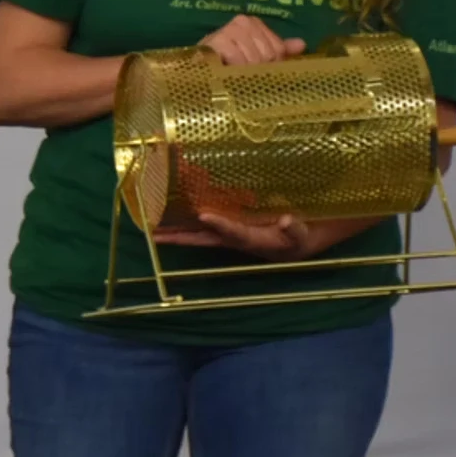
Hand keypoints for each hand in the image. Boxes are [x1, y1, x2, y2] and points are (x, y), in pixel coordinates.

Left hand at [152, 209, 323, 258]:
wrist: (300, 242)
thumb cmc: (300, 238)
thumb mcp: (302, 235)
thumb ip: (294, 230)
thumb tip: (286, 220)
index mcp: (254, 241)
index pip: (234, 233)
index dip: (220, 225)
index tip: (204, 215)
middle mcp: (236, 239)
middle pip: (204, 239)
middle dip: (180, 238)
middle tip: (155, 236)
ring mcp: (230, 233)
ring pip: (200, 233)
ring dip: (178, 231)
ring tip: (153, 229)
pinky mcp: (230, 226)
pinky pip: (206, 223)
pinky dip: (189, 220)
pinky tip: (173, 214)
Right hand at [198, 14, 305, 67]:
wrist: (196, 69)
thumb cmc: (227, 63)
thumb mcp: (256, 56)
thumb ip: (279, 50)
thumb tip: (302, 45)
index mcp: (255, 23)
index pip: (277, 49)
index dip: (269, 65)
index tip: (255, 70)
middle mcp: (243, 21)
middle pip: (267, 54)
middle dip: (257, 70)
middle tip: (242, 74)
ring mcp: (230, 29)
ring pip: (253, 58)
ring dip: (244, 72)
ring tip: (232, 73)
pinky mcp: (217, 39)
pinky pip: (237, 58)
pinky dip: (233, 69)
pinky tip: (225, 71)